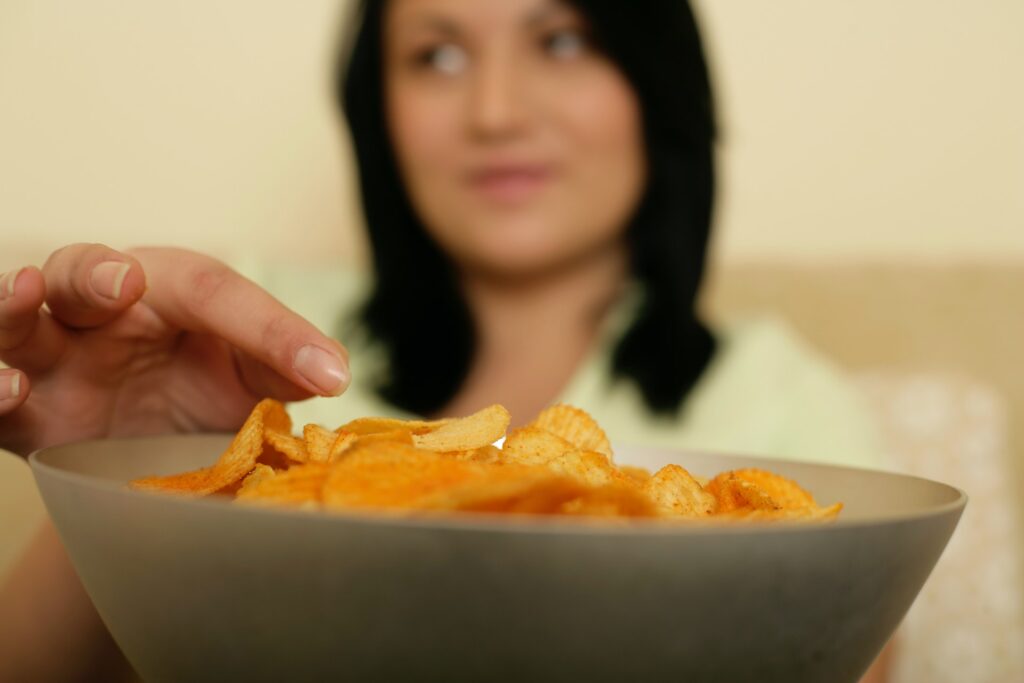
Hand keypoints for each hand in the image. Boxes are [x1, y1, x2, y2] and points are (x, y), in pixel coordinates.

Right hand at [0, 244, 349, 455]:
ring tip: (23, 294)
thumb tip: (334, 372)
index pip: (214, 293)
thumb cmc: (202, 387)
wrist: (155, 450)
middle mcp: (105, 313)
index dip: (265, 326)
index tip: (314, 366)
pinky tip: (9, 388)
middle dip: (97, 272)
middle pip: (83, 272)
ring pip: (17, 321)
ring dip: (12, 308)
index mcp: (170, 292)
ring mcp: (57, 360)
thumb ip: (286, 362)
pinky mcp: (28, 414)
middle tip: (121, 282)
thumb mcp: (252, 377)